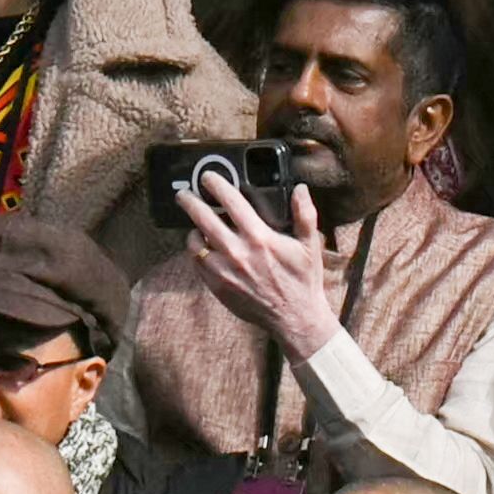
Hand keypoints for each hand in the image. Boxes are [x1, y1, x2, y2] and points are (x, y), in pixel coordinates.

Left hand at [183, 175, 341, 359]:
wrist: (294, 317)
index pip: (231, 203)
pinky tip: (203, 247)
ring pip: (195, 244)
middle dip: (190, 203)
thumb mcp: (310, 244)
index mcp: (259, 237)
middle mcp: (237, 253)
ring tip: (196, 225)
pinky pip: (197, 264)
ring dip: (193, 231)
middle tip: (183, 194)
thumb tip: (299, 189)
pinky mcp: (216, 287)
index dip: (216, 186)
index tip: (207, 177)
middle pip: (203, 220)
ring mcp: (223, 271)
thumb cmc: (303, 279)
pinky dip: (197, 253)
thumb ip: (305, 214)